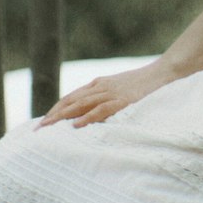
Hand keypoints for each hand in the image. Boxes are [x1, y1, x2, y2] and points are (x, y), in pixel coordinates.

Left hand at [37, 59, 176, 127]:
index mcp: (98, 84)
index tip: (43, 122)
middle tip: (37, 129)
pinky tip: (76, 126)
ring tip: (48, 127)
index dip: (56, 109)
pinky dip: (87, 117)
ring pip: (81, 104)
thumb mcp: (121, 90)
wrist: (165, 72)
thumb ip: (106, 100)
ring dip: (62, 117)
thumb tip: (92, 117)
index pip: (71, 98)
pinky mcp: (123, 100)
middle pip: (70, 101)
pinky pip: (101, 110)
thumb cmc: (145, 84)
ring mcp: (111, 92)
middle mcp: (100, 87)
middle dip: (53, 115)